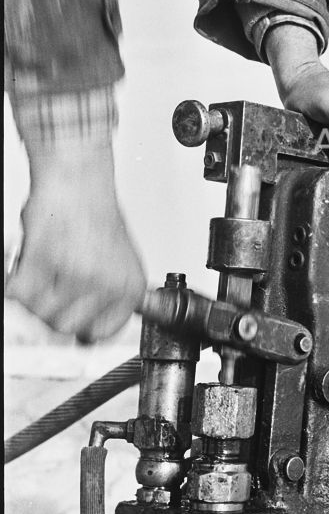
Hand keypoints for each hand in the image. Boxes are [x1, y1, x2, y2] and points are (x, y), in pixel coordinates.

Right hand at [5, 141, 145, 340]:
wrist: (79, 179)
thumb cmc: (95, 214)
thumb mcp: (118, 261)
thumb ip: (107, 296)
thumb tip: (88, 334)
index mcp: (130, 287)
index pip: (104, 331)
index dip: (82, 324)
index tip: (73, 314)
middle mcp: (108, 284)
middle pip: (64, 326)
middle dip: (50, 306)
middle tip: (51, 280)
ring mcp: (77, 275)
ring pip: (38, 311)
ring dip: (32, 290)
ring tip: (45, 262)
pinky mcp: (46, 261)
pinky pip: (17, 291)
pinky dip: (14, 277)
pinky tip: (28, 257)